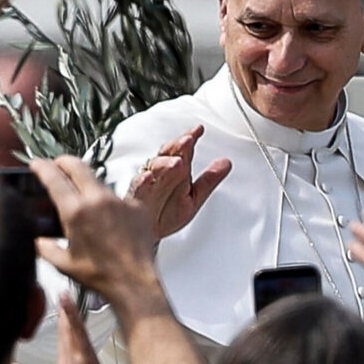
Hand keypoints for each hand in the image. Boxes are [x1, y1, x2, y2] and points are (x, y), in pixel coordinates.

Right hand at [32, 155, 158, 303]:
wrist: (134, 282)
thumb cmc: (102, 276)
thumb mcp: (64, 264)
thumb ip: (45, 248)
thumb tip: (38, 241)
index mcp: (76, 211)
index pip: (54, 177)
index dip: (41, 167)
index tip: (36, 164)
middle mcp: (98, 199)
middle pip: (77, 165)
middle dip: (63, 162)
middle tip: (57, 166)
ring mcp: (119, 200)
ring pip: (98, 180)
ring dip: (86, 184)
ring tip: (83, 201)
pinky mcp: (135, 205)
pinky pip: (117, 197)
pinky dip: (108, 203)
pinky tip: (107, 219)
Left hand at [55, 293, 109, 363]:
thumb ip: (93, 355)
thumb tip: (88, 340)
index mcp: (84, 360)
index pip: (76, 328)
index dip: (70, 309)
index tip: (64, 294)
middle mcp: (69, 362)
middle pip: (65, 330)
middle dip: (64, 312)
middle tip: (63, 293)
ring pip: (62, 338)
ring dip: (63, 323)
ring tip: (65, 306)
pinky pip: (60, 348)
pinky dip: (63, 336)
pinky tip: (65, 331)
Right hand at [126, 125, 230, 239]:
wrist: (147, 234)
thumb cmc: (167, 213)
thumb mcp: (194, 196)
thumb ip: (209, 180)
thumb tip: (227, 163)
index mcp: (175, 170)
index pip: (182, 150)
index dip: (190, 138)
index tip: (199, 129)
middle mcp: (161, 173)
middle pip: (167, 154)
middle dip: (177, 146)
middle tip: (188, 140)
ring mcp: (148, 184)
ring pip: (154, 168)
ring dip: (165, 163)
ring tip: (177, 162)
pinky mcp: (136, 197)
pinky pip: (138, 187)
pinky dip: (143, 181)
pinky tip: (149, 177)